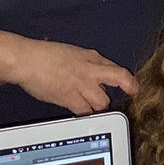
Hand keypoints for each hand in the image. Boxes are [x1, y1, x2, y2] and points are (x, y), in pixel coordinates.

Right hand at [11, 40, 138, 114]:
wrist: (28, 61)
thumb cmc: (49, 56)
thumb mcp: (78, 53)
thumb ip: (95, 64)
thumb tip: (106, 76)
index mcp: (93, 60)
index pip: (120, 74)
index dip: (130, 85)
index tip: (135, 91)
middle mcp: (89, 73)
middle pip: (109, 95)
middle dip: (104, 99)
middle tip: (96, 98)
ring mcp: (79, 87)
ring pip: (98, 105)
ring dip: (93, 106)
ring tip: (83, 100)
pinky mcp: (67, 98)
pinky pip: (83, 111)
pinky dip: (81, 111)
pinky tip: (74, 105)